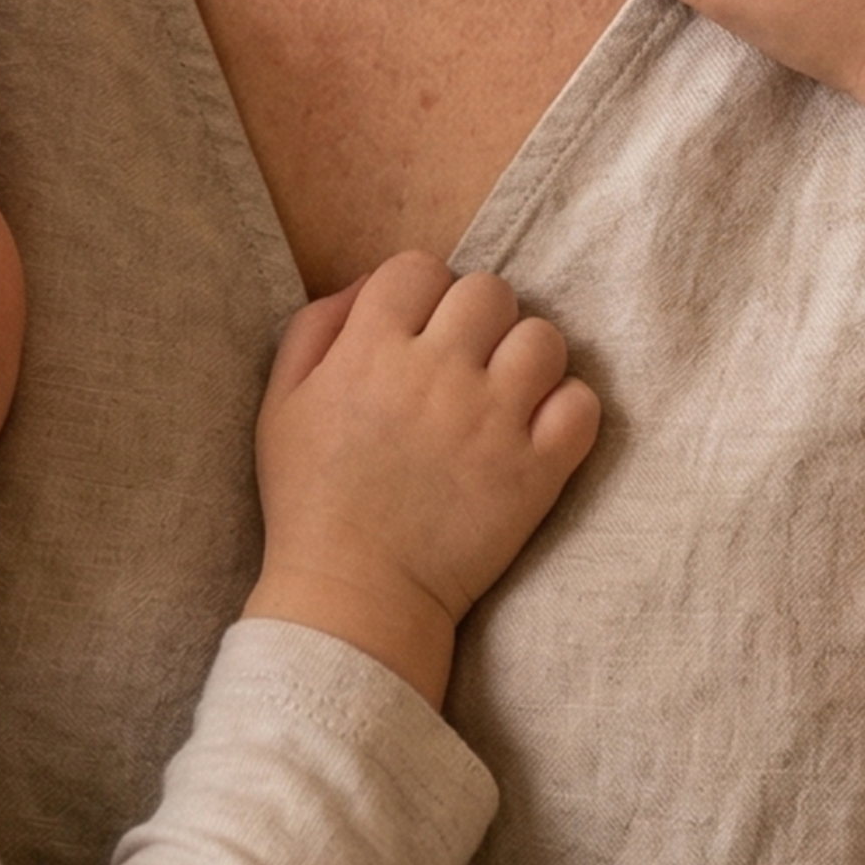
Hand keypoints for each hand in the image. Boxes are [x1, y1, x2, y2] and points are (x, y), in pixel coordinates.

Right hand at [244, 251, 598, 708]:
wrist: (354, 597)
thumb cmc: (312, 498)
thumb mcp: (282, 400)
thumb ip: (316, 326)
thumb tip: (368, 285)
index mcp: (371, 349)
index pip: (418, 267)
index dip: (420, 291)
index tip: (417, 331)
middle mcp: (436, 373)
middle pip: (488, 290)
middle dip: (477, 317)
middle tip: (464, 360)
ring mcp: (492, 420)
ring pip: (543, 338)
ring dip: (526, 357)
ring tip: (505, 393)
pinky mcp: (535, 470)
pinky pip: (581, 405)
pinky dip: (566, 411)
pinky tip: (538, 430)